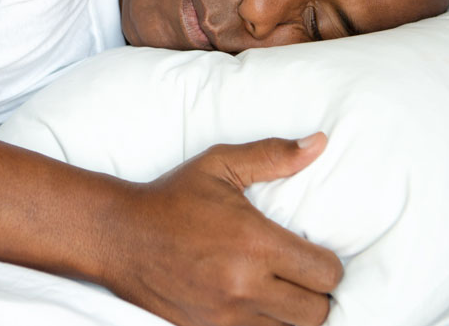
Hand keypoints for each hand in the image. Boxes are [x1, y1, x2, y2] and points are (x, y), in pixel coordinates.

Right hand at [100, 133, 340, 325]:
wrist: (118, 236)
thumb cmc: (173, 197)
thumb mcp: (220, 166)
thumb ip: (273, 155)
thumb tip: (320, 141)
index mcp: (254, 242)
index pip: (326, 273)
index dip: (329, 264)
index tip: (314, 253)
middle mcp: (244, 284)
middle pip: (316, 312)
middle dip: (316, 293)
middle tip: (301, 274)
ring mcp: (226, 315)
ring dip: (290, 312)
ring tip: (279, 289)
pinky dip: (262, 323)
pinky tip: (254, 302)